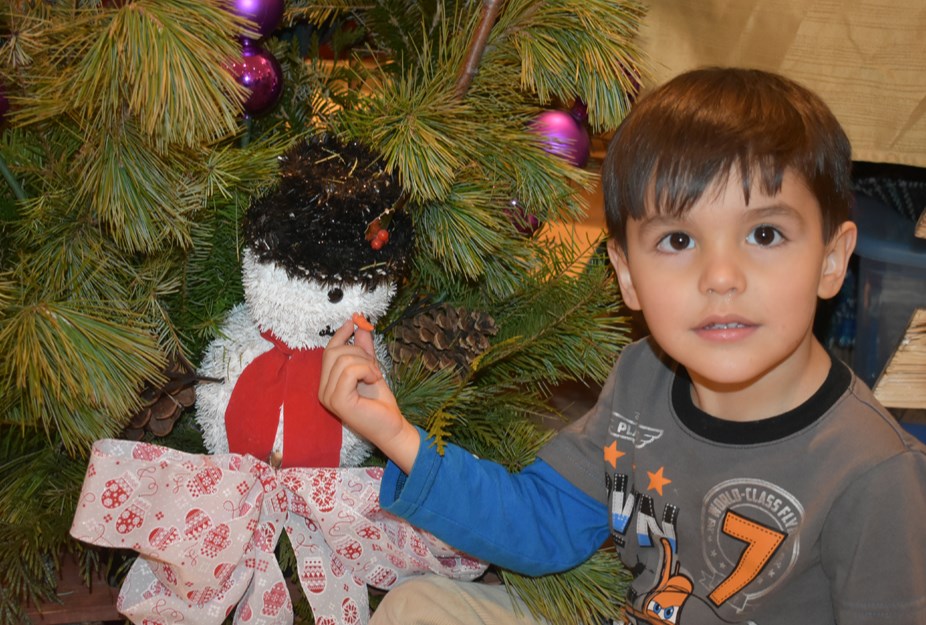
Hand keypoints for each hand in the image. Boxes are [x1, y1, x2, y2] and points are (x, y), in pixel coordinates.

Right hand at [320, 317, 419, 472]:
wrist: (391, 426)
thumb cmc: (380, 403)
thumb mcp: (371, 369)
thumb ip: (363, 350)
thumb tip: (359, 326)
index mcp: (328, 383)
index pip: (328, 351)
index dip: (340, 334)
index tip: (353, 321)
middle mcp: (323, 390)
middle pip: (334, 352)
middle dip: (358, 351)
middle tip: (373, 366)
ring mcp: (327, 396)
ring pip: (343, 359)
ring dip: (365, 363)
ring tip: (374, 376)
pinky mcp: (337, 400)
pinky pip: (349, 371)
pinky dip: (366, 370)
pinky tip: (373, 380)